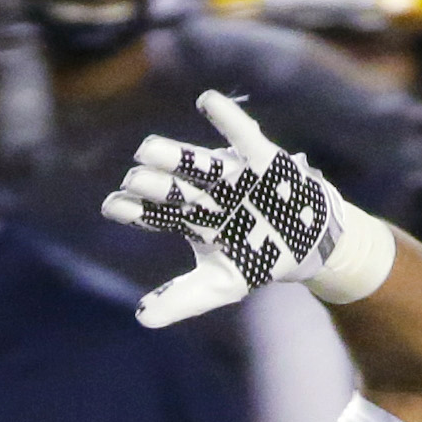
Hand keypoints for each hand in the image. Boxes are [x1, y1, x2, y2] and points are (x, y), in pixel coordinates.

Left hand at [100, 89, 394, 328]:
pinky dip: (228, 119)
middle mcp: (204, 192)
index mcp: (190, 218)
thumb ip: (183, 299)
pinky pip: (243, 136)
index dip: (133, 210)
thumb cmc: (260, 258)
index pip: (154, 213)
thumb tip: (142, 319)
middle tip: (133, 181)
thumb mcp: (222, 285)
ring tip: (147, 150)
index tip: (112, 206)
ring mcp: (230, 175)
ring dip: (174, 156)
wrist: (309, 243)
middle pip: (172, 187)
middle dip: (152, 184)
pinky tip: (207, 102)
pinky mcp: (261, 160)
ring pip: (197, 165)